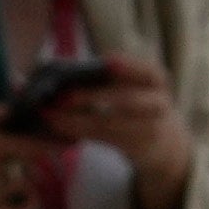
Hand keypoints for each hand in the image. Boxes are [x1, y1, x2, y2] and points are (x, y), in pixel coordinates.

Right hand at [0, 103, 57, 208]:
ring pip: (24, 185)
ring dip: (27, 173)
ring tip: (19, 163)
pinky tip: (28, 197)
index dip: (56, 142)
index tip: (71, 138)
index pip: (34, 146)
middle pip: (32, 166)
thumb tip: (23, 109)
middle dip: (37, 154)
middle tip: (36, 144)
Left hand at [25, 61, 196, 208]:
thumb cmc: (132, 103)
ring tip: (51, 116)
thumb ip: (99, 77)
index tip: (106, 61)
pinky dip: (81, 133)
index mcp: (156, 80)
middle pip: (127, 100)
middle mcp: (158, 103)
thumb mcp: (129, 87)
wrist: (162, 142)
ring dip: (78, 121)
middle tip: (62, 96)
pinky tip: (60, 128)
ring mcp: (151, 128)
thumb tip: (46, 73)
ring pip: (112, 124)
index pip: (148, 71)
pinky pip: (106, 140)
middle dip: (93, 97)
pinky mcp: (137, 147)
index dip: (128, 65)